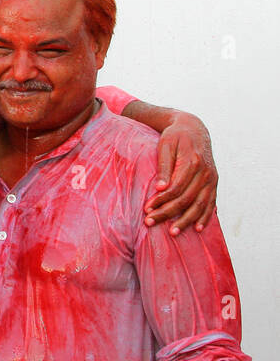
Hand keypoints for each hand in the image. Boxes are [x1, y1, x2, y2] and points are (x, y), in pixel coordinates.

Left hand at [146, 114, 216, 234]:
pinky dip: (205, 217)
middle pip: (186, 199)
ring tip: (173, 232)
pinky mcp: (214, 183)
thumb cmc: (174, 137)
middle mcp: (205, 173)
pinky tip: (197, 228)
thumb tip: (160, 188)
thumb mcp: (165, 145)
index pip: (176, 188)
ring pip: (200, 205)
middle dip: (168, 213)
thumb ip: (163, 166)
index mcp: (192, 162)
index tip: (147, 209)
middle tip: (150, 222)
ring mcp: (212, 179)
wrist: (194, 129)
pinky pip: (211, 203)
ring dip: (186, 220)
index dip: (161, 200)